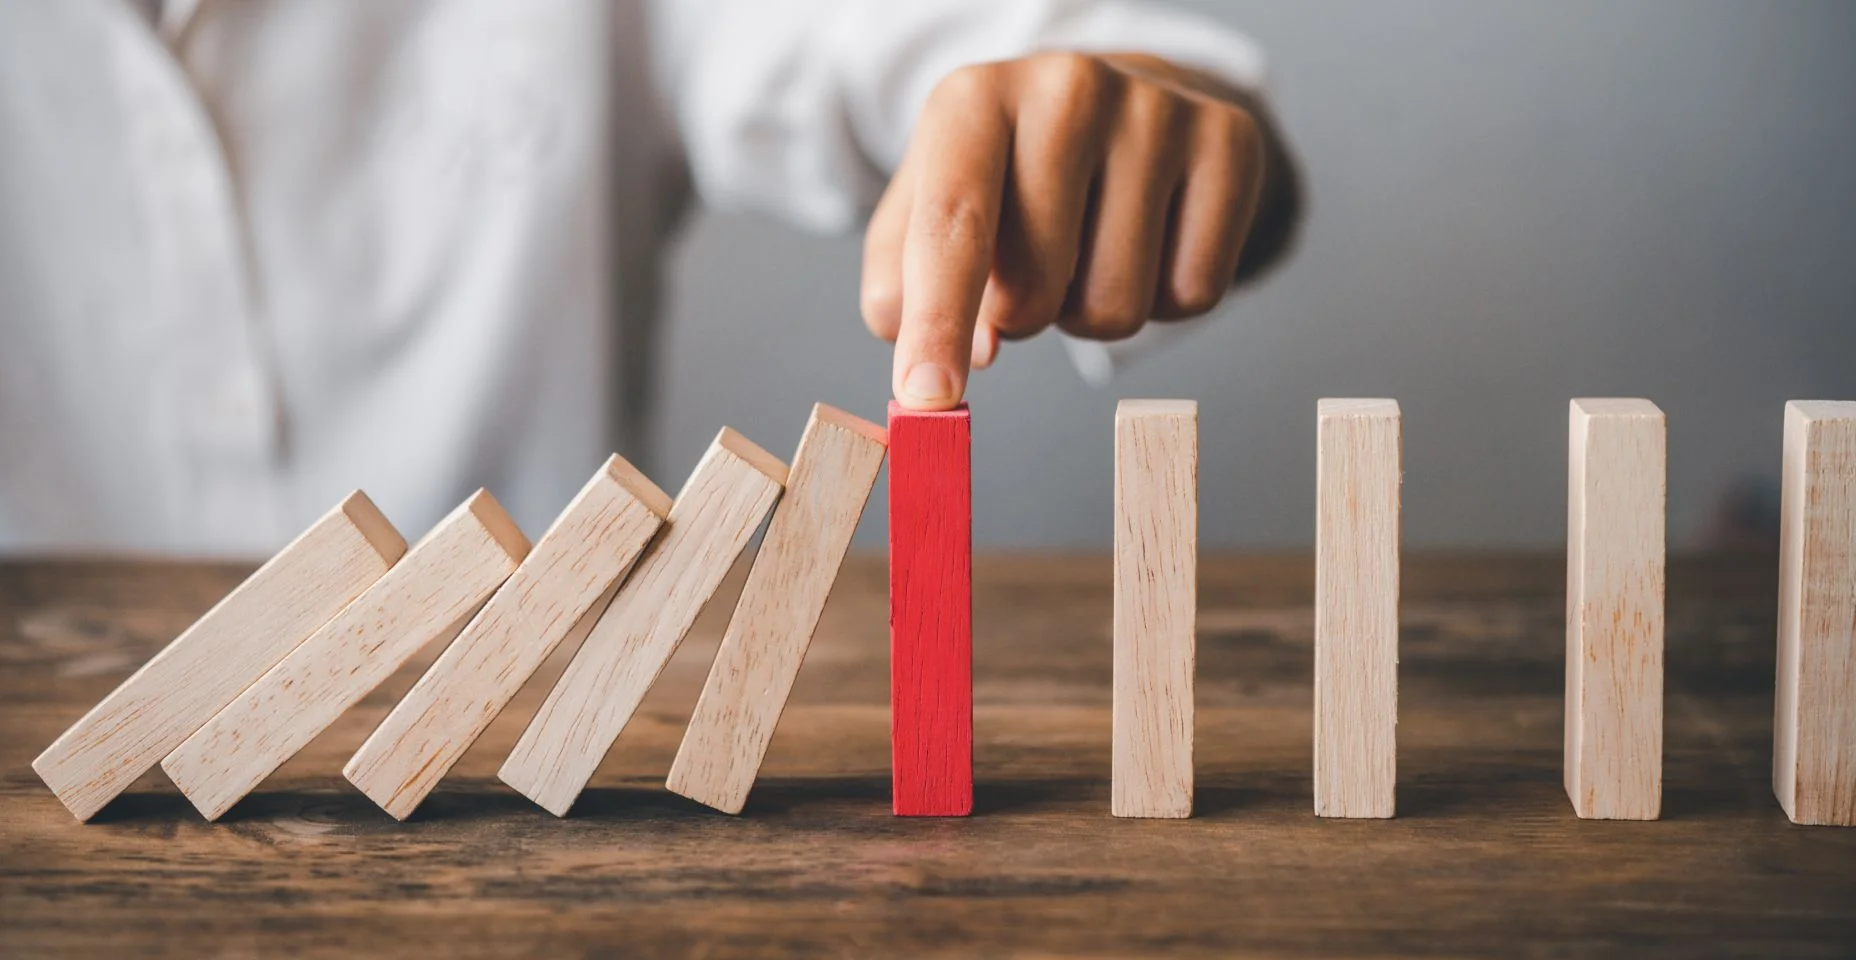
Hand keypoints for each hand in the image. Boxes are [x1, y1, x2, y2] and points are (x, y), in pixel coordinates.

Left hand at [863, 52, 1275, 409]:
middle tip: (1032, 269)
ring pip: (1116, 307)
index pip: (954, 225)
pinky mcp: (1230, 143)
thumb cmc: (1010, 171)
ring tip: (1090, 247)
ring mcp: (1158, 111)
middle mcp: (1068, 88)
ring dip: (1091, 312)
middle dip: (1024, 316)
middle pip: (1035, 290)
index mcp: (975, 99)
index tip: (929, 397)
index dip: (938, 320)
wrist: (1118, 100)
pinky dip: (1163, 299)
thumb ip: (902, 286)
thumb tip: (949, 360)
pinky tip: (1149, 241)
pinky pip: (1192, 296)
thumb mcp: (929, 205)